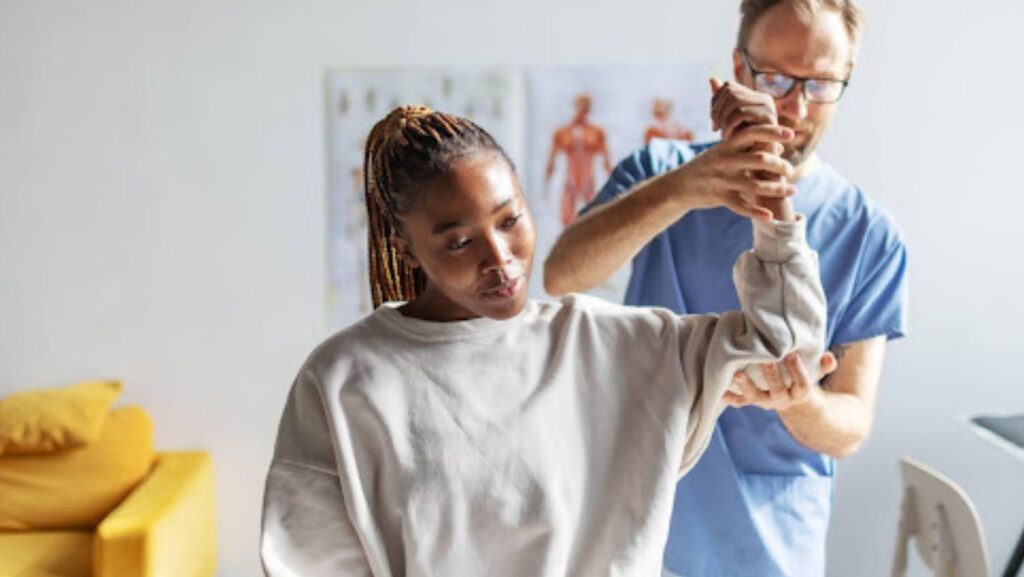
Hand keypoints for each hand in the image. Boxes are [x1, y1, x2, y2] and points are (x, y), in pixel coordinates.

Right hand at [668, 125, 795, 221]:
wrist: (680, 186)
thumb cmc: (708, 165)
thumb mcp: (724, 151)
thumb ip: (749, 149)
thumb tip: (779, 147)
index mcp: (727, 145)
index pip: (753, 133)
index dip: (773, 132)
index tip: (791, 135)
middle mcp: (725, 160)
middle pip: (760, 160)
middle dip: (781, 165)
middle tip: (790, 170)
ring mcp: (722, 180)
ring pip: (756, 185)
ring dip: (777, 188)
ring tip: (791, 190)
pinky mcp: (719, 197)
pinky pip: (741, 206)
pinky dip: (757, 213)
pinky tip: (770, 216)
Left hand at [710, 78, 778, 140]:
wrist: (757, 164)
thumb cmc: (742, 144)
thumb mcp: (728, 121)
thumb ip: (721, 101)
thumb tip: (711, 78)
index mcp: (755, 97)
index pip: (727, 87)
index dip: (715, 102)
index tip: (713, 122)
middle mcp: (764, 98)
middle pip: (730, 92)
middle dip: (717, 111)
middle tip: (715, 128)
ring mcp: (768, 107)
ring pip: (735, 101)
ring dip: (723, 119)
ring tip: (721, 134)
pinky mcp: (769, 118)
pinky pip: (742, 113)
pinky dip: (729, 125)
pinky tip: (726, 137)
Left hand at [723, 352, 837, 410]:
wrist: (790, 398)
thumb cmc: (801, 378)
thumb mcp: (815, 372)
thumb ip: (823, 365)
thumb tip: (829, 357)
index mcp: (800, 393)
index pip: (802, 384)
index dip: (797, 371)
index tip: (791, 355)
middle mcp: (782, 400)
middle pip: (777, 391)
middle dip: (771, 376)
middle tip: (766, 360)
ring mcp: (765, 401)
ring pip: (755, 398)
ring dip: (746, 387)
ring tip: (737, 374)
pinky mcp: (752, 400)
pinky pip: (740, 402)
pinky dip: (730, 397)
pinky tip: (720, 392)